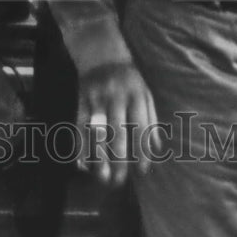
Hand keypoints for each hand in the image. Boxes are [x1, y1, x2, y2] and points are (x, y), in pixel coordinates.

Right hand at [76, 60, 159, 187]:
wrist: (102, 55)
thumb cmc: (129, 81)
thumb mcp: (145, 95)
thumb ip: (151, 121)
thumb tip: (157, 150)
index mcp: (136, 95)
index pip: (140, 127)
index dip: (141, 151)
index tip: (142, 172)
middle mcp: (116, 96)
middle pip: (118, 132)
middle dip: (119, 159)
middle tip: (119, 181)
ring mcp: (96, 97)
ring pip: (97, 130)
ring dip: (98, 156)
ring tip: (102, 178)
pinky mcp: (80, 99)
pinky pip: (79, 125)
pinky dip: (80, 144)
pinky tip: (82, 163)